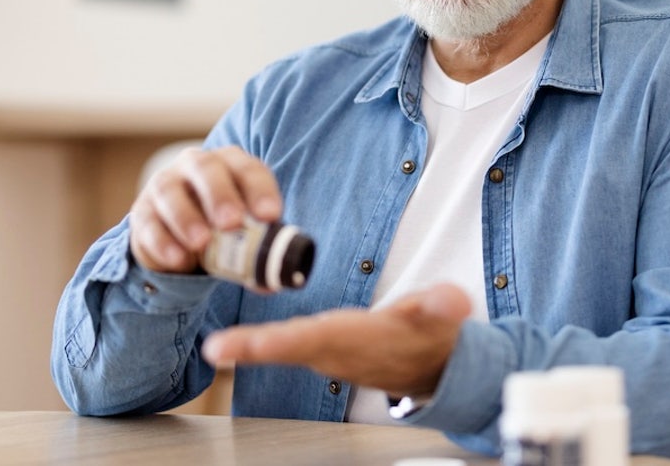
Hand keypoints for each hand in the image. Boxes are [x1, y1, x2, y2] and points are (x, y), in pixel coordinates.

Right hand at [128, 146, 282, 274]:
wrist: (179, 238)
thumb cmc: (221, 229)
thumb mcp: (243, 235)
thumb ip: (259, 253)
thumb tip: (273, 282)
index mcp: (229, 164)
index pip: (247, 168)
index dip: (259, 189)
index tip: (270, 215)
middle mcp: (195, 167)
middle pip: (206, 168)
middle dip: (220, 194)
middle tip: (232, 222)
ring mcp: (164, 186)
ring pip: (169, 190)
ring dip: (186, 216)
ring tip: (201, 242)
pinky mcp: (142, 214)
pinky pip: (147, 223)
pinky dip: (162, 242)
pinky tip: (178, 260)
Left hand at [201, 283, 471, 398]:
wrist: (436, 367)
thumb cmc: (433, 338)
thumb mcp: (443, 319)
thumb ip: (443, 308)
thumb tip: (454, 301)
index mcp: (360, 340)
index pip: (317, 339)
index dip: (281, 342)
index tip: (252, 345)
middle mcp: (337, 350)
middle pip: (290, 348)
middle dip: (253, 349)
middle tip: (215, 349)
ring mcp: (327, 352)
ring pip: (283, 348)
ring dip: (249, 349)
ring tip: (215, 347)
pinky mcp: (323, 347)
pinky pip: (285, 344)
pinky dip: (256, 346)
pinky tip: (227, 345)